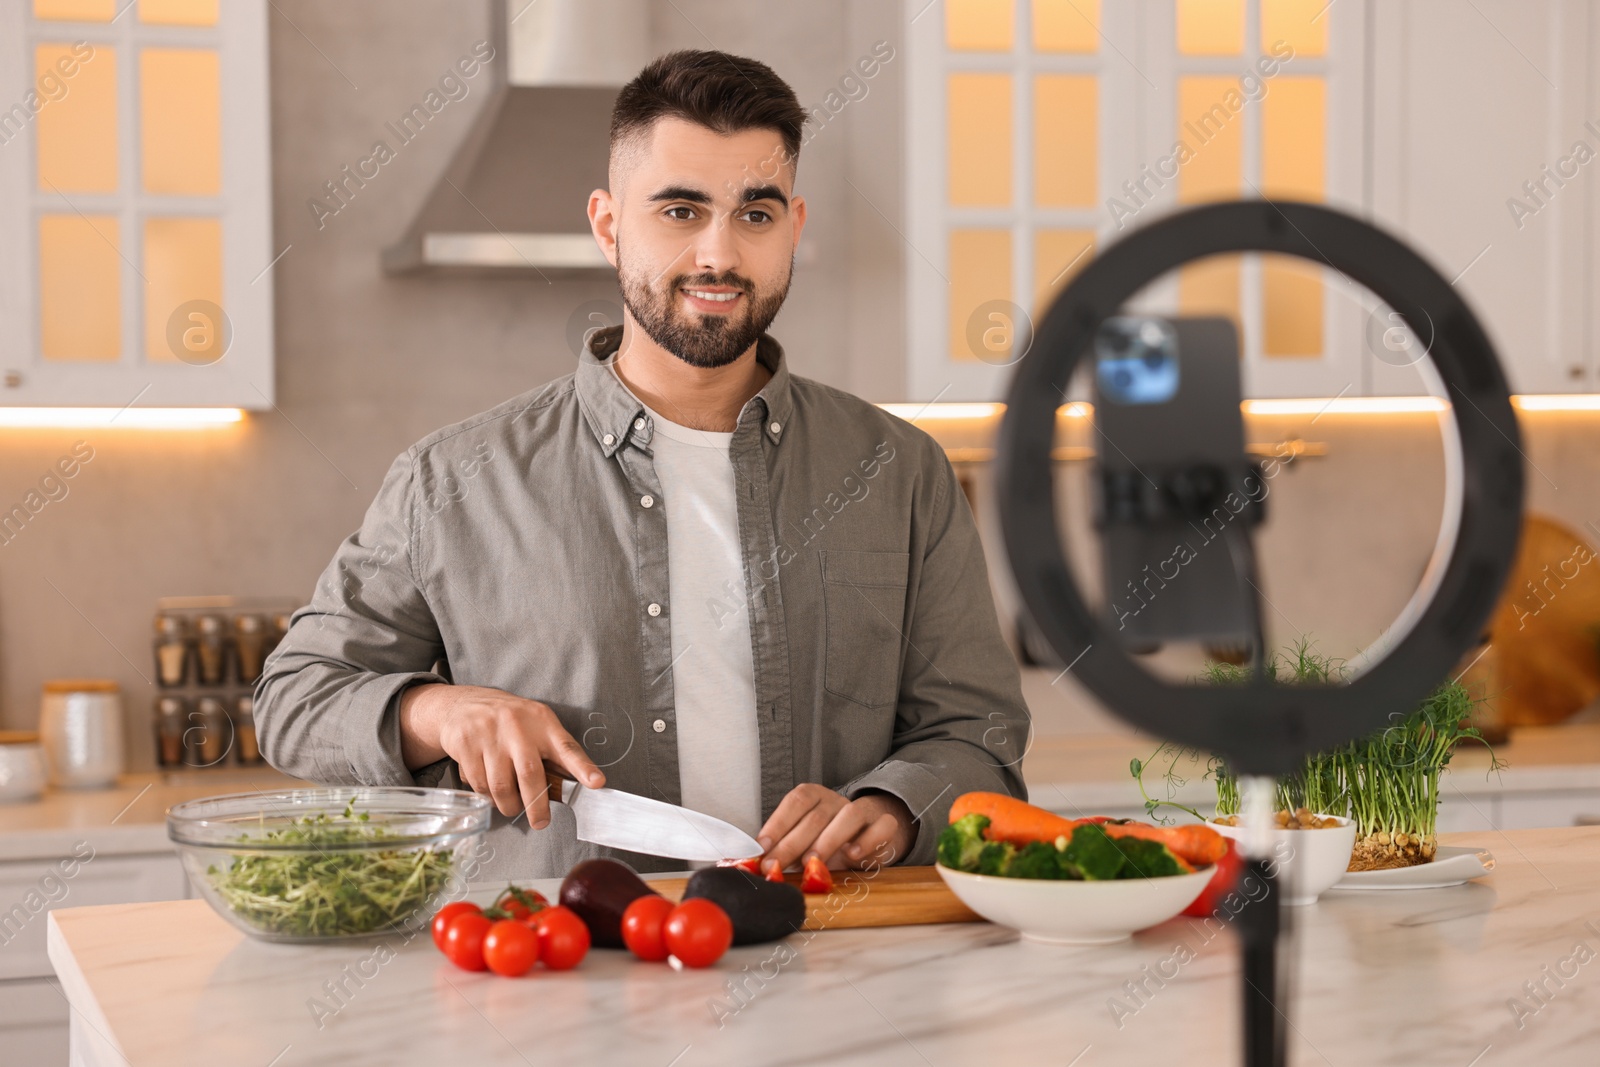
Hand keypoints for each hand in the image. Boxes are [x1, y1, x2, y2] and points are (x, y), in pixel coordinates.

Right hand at [398, 684, 603, 825]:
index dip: (582, 767)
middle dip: (537, 805)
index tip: (596, 782)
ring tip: (512, 805)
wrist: (462, 704)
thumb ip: (554, 751)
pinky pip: (479, 784)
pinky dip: (486, 796)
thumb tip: (575, 784)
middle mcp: (517, 727)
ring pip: (501, 786)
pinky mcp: (466, 744)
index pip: (566, 747)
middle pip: (530, 774)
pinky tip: (489, 789)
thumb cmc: (509, 720)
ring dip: (508, 805)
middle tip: (540, 822)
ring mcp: (490, 735)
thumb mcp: (537, 724)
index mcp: (542, 723)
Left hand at [756, 784, 915, 871]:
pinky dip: (867, 840)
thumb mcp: (807, 842)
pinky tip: (852, 855)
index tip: (762, 847)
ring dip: (828, 840)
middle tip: (775, 865)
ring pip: (849, 815)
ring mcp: (864, 810)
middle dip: (792, 843)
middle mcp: (838, 801)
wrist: (873, 832)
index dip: (777, 823)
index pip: (796, 802)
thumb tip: (760, 865)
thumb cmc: (831, 839)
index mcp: (816, 798)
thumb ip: (787, 850)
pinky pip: (882, 826)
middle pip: (816, 816)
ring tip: (811, 863)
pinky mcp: (886, 825)